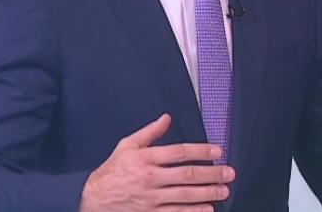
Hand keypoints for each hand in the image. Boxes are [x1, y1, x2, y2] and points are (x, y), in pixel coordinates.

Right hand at [79, 113, 234, 211]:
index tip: (218, 151)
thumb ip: (149, 133)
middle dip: (211, 173)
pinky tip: (207, 209)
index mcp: (145, 158)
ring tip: (224, 191)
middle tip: (229, 173)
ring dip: (207, 193)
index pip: (179, 152)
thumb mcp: (127, 146)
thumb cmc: (111, 171)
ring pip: (185, 195)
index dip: (201, 150)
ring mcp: (150, 199)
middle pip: (187, 175)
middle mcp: (150, 178)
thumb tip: (167, 118)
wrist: (92, 199)